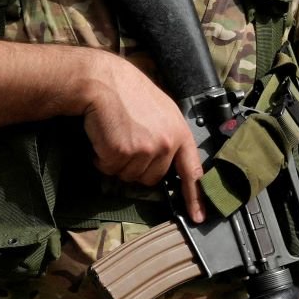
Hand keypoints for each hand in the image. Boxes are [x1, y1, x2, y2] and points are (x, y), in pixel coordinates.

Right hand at [77, 55, 204, 222]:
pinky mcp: (123, 152)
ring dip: (116, 162)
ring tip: (113, 134)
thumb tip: (162, 162)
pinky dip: (101, 158)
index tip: (198, 217)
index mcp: (179, 133)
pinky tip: (102, 136)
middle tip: (125, 141)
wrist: (103, 80)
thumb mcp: (160, 110)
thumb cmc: (128, 92)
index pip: (192, 172)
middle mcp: (166, 143)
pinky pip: (109, 169)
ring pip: (128, 176)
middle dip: (135, 167)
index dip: (195, 197)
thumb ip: (167, 136)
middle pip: (151, 178)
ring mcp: (145, 149)